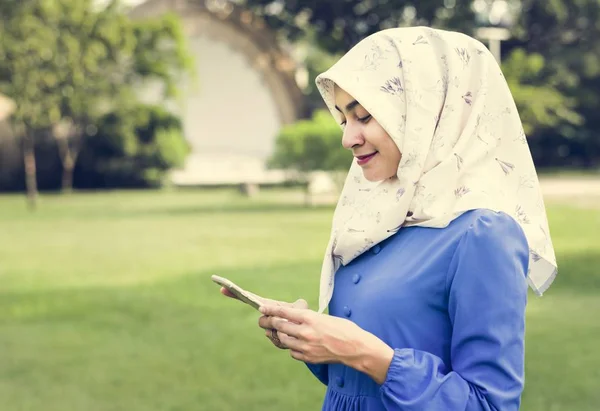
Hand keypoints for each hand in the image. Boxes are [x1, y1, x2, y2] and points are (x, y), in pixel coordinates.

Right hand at [219, 287, 307, 348]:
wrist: (306, 329)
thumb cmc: (302, 315)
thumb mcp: (301, 307)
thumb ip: (299, 306)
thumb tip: (300, 304)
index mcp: (268, 305)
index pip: (250, 298)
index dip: (235, 293)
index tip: (223, 287)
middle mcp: (265, 316)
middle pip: (262, 321)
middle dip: (271, 322)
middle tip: (280, 322)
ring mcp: (268, 328)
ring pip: (269, 332)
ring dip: (281, 331)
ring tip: (292, 328)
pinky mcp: (274, 339)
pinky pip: (275, 340)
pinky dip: (284, 339)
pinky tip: (291, 336)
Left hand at [259, 305, 394, 384]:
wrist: (355, 348)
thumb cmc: (344, 329)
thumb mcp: (325, 317)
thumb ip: (308, 318)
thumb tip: (294, 318)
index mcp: (310, 318)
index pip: (284, 312)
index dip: (271, 310)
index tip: (262, 309)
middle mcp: (305, 332)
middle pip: (280, 326)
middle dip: (270, 323)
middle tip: (265, 321)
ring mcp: (306, 346)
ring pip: (284, 340)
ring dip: (281, 335)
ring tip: (281, 332)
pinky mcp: (308, 357)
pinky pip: (292, 352)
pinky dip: (292, 347)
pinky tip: (296, 344)